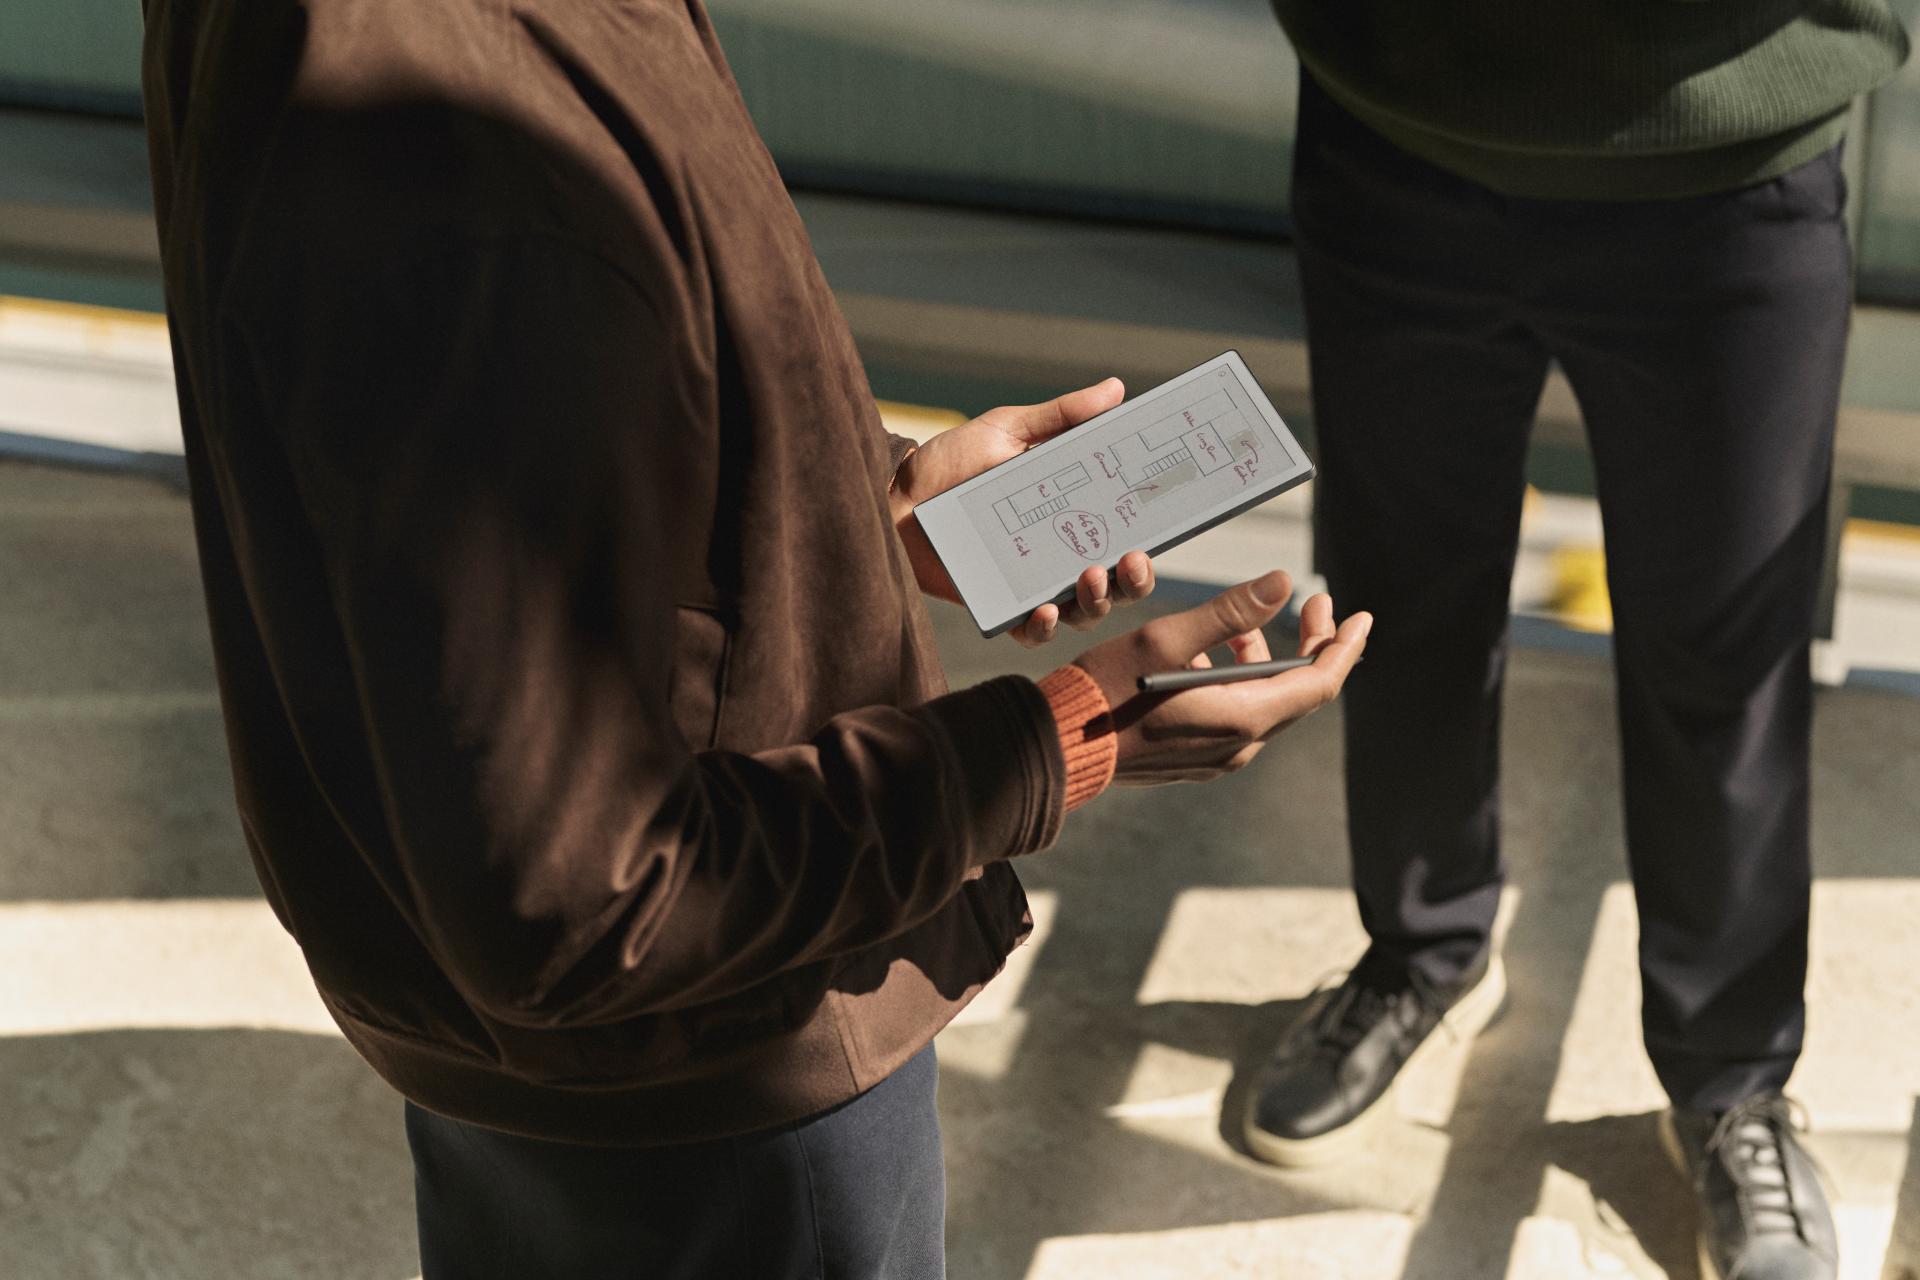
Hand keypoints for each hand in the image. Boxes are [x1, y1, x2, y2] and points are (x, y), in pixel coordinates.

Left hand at [889, 378, 1156, 645]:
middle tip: (1133, 559)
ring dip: (1098, 601)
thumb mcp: (1008, 430)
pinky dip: (1043, 627)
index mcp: (1072, 512)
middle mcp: (1060, 553)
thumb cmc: (950, 464)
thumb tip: (1116, 389)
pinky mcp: (1000, 607)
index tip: (1162, 524)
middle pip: (1118, 580)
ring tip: (1091, 577)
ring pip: (1084, 611)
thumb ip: (1062, 416)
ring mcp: (1033, 583)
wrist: (892, 496)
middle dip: (1135, 578)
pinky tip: (1044, 610)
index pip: (1125, 530)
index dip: (1151, 535)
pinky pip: (1032, 632)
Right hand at [1072, 570, 1370, 784]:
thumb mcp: (1165, 639)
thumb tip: (1282, 583)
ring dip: (1262, 659)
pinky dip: (1235, 681)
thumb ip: (1228, 613)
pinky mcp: (1194, 759)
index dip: (1342, 646)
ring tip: (1240, 624)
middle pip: (1296, 692)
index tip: (1358, 615)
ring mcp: (1217, 756)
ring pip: (1262, 702)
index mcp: (1243, 718)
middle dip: (1309, 645)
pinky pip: (1235, 715)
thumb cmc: (1105, 692)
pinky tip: (1204, 656)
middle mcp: (1239, 745)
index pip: (1319, 683)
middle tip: (1314, 603)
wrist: (1057, 749)